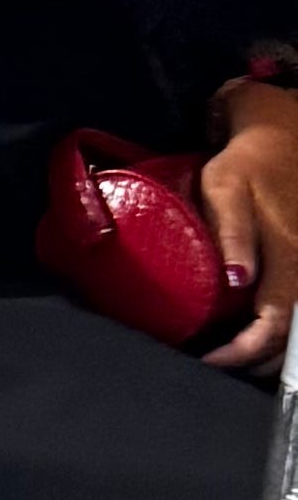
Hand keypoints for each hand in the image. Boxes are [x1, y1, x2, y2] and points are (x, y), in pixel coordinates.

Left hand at [204, 79, 297, 371]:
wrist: (284, 137)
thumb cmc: (248, 164)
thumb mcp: (227, 188)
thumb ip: (233, 234)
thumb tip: (237, 281)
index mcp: (289, 259)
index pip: (271, 326)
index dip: (242, 351)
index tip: (210, 359)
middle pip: (288, 338)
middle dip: (256, 360)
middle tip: (217, 362)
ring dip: (271, 349)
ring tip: (236, 356)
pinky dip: (282, 328)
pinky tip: (258, 330)